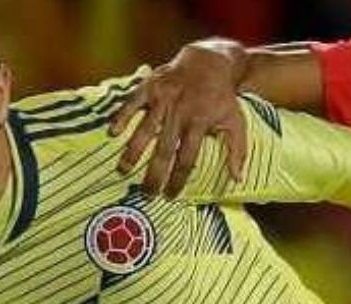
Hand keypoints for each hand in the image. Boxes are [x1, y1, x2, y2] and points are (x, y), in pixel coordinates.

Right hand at [110, 43, 247, 195]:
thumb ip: (237, 151)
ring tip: (123, 170)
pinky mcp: (151, 86)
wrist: (209, 62)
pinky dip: (122, 116)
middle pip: (164, 149)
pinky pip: (133, 102)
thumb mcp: (236, 122)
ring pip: (146, 128)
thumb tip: (237, 179)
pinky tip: (113, 133)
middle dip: (155, 173)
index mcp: (199, 123)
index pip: (187, 158)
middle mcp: (180, 112)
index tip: (170, 195)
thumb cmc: (222, 98)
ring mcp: (163, 98)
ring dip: (134, 150)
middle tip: (147, 192)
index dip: (178, 179)